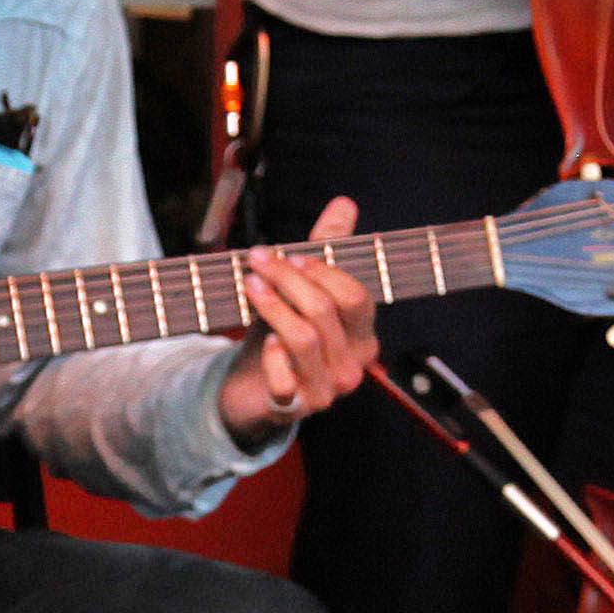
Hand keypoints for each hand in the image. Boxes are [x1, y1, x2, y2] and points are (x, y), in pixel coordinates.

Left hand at [219, 197, 379, 440]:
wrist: (255, 391)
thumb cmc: (283, 335)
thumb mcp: (303, 292)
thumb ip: (327, 250)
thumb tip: (344, 204)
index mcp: (363, 335)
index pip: (355, 297)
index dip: (321, 271)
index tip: (288, 254)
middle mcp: (354, 365)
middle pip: (325, 311)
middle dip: (287, 279)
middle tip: (257, 259)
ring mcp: (328, 389)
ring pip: (303, 338)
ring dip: (272, 306)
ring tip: (250, 284)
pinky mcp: (298, 408)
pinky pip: (284, 378)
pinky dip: (271, 357)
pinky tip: (265, 343)